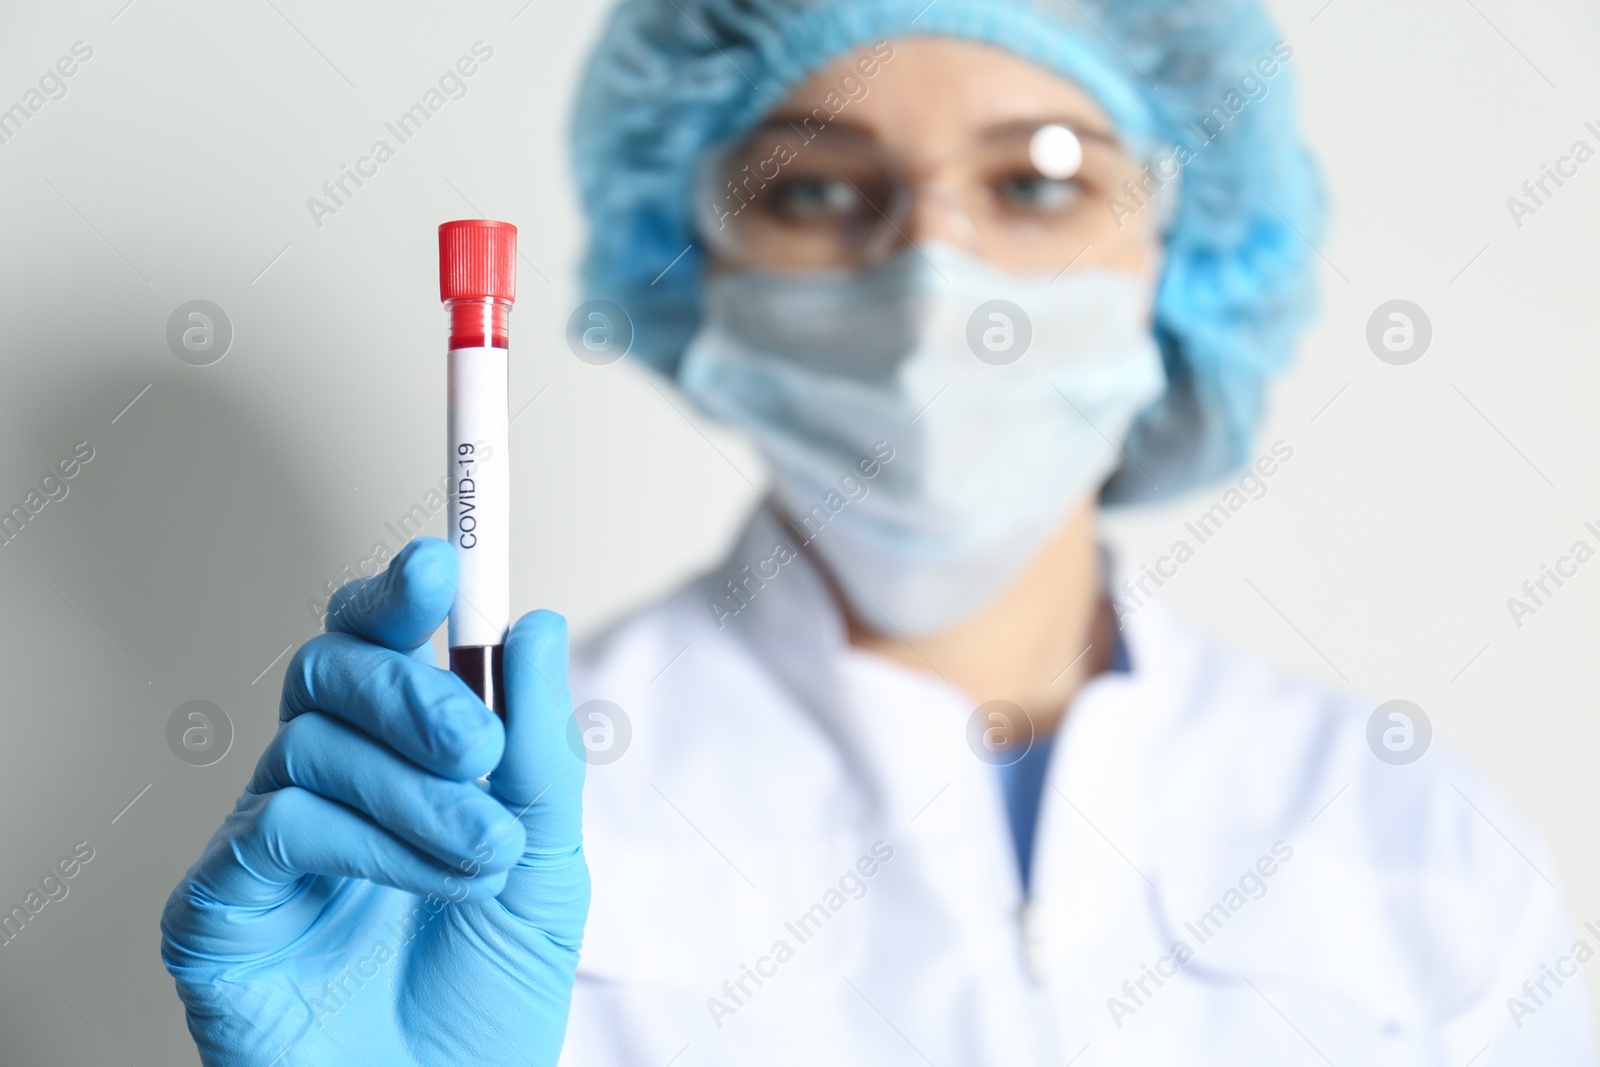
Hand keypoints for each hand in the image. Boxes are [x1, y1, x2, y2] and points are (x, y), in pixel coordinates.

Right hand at [161, 538, 587, 1065]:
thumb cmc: (488, 999)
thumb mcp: (546, 862)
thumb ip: (538, 750)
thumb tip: (534, 624)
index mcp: (397, 762)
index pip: (376, 647)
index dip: (398, 595)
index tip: (443, 561)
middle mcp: (323, 785)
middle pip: (328, 670)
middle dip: (414, 691)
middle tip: (479, 746)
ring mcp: (267, 843)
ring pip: (312, 744)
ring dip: (418, 794)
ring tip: (483, 856)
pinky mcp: (219, 906)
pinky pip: (279, 825)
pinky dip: (369, 843)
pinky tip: (425, 886)